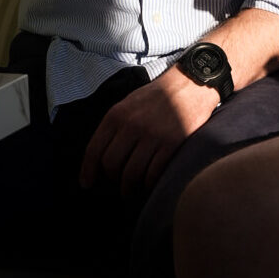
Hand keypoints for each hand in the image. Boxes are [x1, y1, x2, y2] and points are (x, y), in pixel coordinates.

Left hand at [79, 67, 217, 196]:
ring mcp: (152, 135)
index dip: (88, 171)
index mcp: (117, 115)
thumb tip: (100, 157)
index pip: (94, 150)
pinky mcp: (172, 144)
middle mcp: (132, 126)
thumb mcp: (129, 104)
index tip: (87, 184)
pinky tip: (148, 185)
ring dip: (129, 189)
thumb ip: (114, 126)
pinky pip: (153, 174)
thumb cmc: (158, 96)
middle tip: (115, 187)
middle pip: (111, 165)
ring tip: (131, 193)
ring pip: (131, 174)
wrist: (191, 83)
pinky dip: (148, 185)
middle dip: (111, 181)